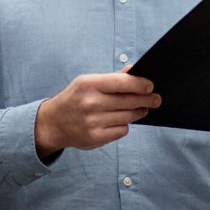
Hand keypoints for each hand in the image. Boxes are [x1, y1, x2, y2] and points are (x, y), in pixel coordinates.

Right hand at [35, 68, 160, 159]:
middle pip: (129, 101)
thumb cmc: (75, 98)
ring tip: (141, 109)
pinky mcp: (95, 138)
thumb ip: (112, 78)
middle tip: (156, 99)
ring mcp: (92, 122)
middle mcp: (90, 103)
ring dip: (138, 112)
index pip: (122, 83)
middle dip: (146, 99)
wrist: (53, 123)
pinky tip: (120, 120)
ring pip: (128, 117)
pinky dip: (125, 125)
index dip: (141, 84)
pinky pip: (122, 130)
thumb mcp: (87, 82)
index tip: (150, 86)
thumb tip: (134, 71)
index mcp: (88, 85)